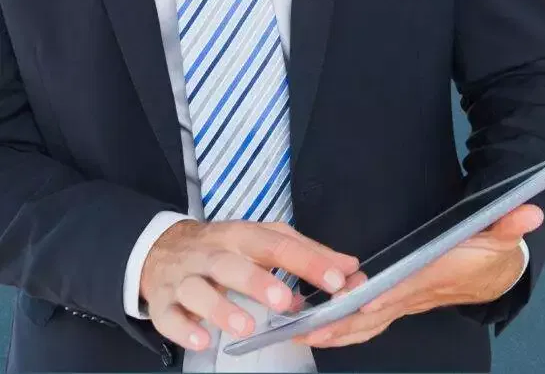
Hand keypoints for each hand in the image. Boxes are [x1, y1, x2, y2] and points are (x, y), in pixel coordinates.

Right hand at [141, 220, 358, 350]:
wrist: (162, 248)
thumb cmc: (226, 246)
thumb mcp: (265, 239)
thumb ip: (308, 253)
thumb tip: (350, 267)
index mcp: (242, 236)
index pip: (278, 245)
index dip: (308, 262)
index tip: (337, 280)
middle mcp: (212, 254)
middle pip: (232, 264)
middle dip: (258, 282)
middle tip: (287, 301)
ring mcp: (185, 278)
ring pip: (198, 290)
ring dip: (222, 308)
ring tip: (247, 327)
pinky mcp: (163, 301)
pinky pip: (168, 316)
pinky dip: (183, 329)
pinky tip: (203, 340)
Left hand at [295, 204, 540, 347]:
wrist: (495, 276)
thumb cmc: (492, 253)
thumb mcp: (503, 234)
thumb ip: (511, 222)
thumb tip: (529, 211)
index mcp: (436, 274)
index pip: (409, 284)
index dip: (387, 293)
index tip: (362, 298)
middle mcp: (416, 294)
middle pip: (378, 312)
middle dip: (346, 322)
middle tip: (313, 328)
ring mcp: (405, 303)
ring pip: (368, 323)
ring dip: (337, 331)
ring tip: (302, 335)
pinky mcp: (398, 305)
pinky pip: (368, 323)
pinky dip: (343, 330)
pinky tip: (318, 333)